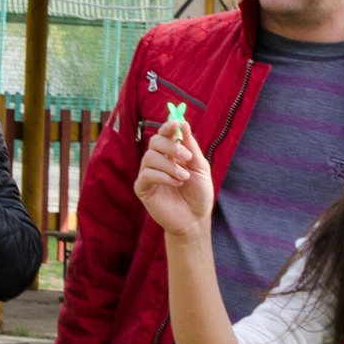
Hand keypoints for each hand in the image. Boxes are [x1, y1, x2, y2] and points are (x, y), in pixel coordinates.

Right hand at [134, 119, 213, 236]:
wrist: (195, 219)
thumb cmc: (198, 194)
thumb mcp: (200, 168)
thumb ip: (191, 147)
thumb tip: (184, 123)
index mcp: (171, 154)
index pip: (164, 134)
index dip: (168, 126)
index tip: (176, 123)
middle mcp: (158, 161)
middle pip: (155, 142)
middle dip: (171, 147)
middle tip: (187, 158)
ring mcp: (149, 174)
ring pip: (150, 157)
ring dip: (170, 165)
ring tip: (184, 178)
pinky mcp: (143, 188)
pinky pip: (146, 175)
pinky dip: (162, 176)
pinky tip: (176, 184)